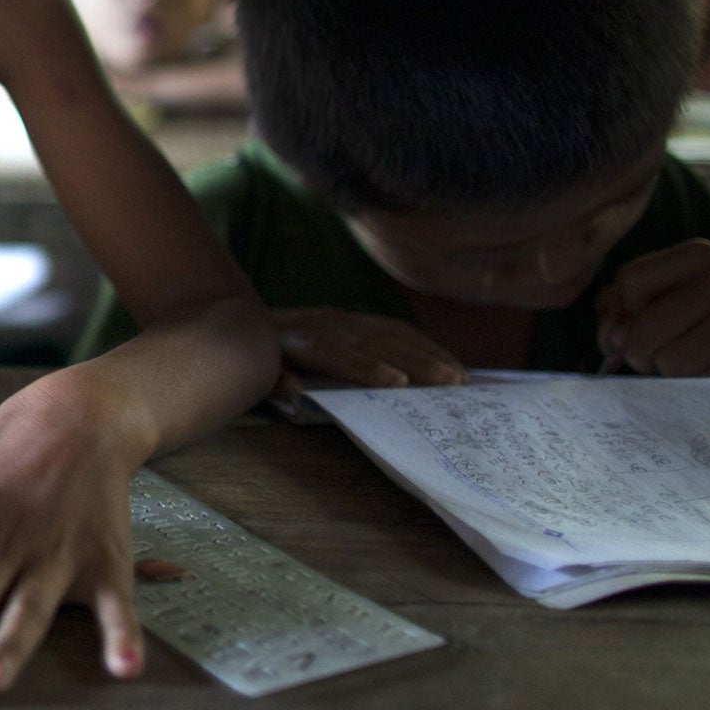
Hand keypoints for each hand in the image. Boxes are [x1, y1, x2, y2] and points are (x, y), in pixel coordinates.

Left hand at [276, 306, 466, 387]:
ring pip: (392, 334)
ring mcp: (345, 319)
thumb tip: (294, 392)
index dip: (368, 366)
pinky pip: (395, 328)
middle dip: (417, 361)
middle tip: (451, 382)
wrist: (250, 317)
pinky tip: (446, 361)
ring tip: (459, 376)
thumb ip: (273, 380)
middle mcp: (329, 325)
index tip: (398, 381)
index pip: (339, 353)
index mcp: (302, 341)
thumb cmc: (260, 356)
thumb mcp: (258, 369)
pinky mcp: (356, 319)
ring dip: (429, 354)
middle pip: (377, 343)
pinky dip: (423, 345)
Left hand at [597, 240, 709, 375]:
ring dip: (667, 372)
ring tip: (688, 361)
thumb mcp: (660, 297)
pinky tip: (708, 372)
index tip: (641, 318)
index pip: (630, 279)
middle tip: (661, 351)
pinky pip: (698, 384)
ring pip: (669, 362)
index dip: (623, 310)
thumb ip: (621, 306)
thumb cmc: (700, 319)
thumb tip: (614, 340)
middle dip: (639, 352)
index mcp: (699, 255)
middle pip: (644, 328)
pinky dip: (694, 386)